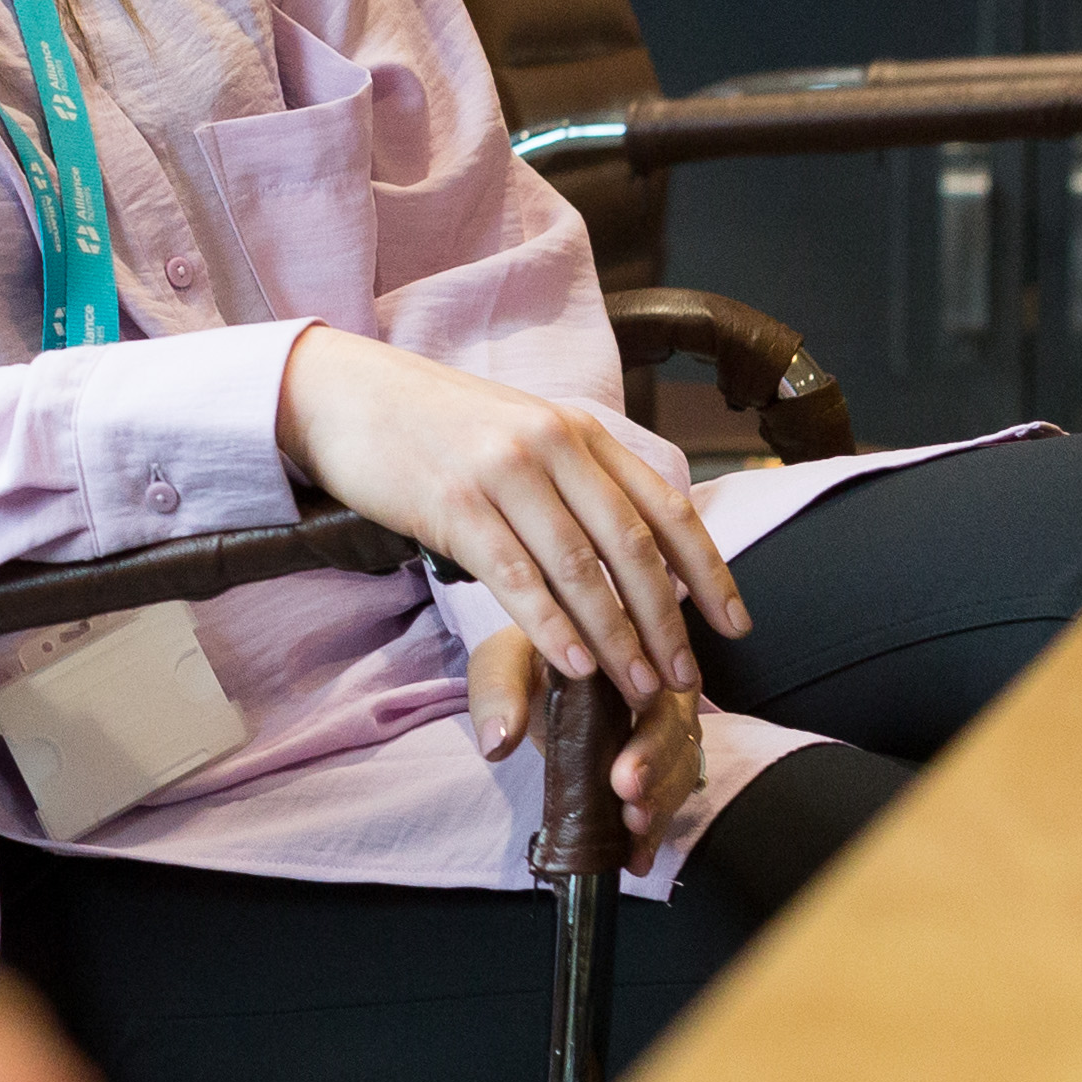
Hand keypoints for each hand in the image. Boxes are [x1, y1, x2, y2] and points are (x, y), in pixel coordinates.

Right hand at [275, 328, 747, 701]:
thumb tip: (630, 551)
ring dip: (617, 637)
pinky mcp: (454, 504)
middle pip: (633, 546)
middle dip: (668, 621)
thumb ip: (574, 478)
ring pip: (580, 569)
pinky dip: (552, 627)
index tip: (737, 626)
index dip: (710, 571)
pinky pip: (516, 577)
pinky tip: (573, 667)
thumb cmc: (433, 424)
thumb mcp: (521, 432)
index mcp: (578, 430)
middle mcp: (552, 444)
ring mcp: (503, 473)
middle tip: (685, 679)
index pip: (666, 506)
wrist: (345, 392)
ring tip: (639, 689)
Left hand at [467, 625, 710, 860]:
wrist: (535, 677)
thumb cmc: (524, 663)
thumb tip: (497, 741)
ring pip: (682, 760)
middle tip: (628, 794)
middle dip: (656, 764)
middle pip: (676, 722)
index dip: (647, 727)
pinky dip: (657, 828)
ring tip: (634, 827)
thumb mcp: (502, 663)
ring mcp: (664, 721)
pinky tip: (637, 857)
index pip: (657, 677)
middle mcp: (659, 678)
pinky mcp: (661, 758)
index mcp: (628, 643)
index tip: (623, 771)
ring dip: (663, 798)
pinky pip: (671, 791)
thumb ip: (499, 691)